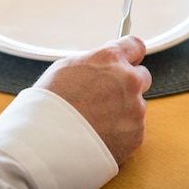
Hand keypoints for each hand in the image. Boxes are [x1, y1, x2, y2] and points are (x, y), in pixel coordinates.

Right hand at [33, 35, 151, 165]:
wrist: (46, 142)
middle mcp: (128, 80)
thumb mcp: (66, 68)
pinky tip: (99, 134)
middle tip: (107, 95)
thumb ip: (94, 64)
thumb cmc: (49, 104)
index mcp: (110, 59)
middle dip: (128, 84)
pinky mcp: (136, 134)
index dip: (130, 54)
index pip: (135, 46)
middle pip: (142, 76)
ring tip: (95, 121)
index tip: (128, 59)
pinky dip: (121, 132)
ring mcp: (135, 108)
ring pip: (136, 105)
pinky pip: (133, 129)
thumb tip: (104, 64)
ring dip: (123, 110)